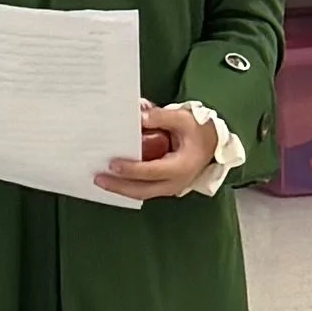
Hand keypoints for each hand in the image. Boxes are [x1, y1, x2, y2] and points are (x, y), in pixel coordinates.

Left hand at [95, 102, 217, 201]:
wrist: (213, 143)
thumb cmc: (199, 130)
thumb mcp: (183, 118)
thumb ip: (161, 117)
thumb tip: (139, 116)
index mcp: (180, 166)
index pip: (151, 171)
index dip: (131, 169)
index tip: (112, 165)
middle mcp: (175, 182)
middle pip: (142, 190)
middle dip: (118, 186)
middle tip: (98, 178)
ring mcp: (171, 187)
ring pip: (142, 193)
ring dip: (121, 189)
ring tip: (100, 181)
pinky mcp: (166, 186)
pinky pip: (145, 190)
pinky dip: (128, 187)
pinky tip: (114, 180)